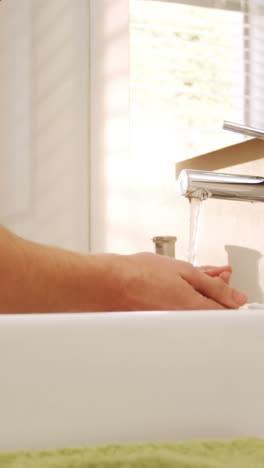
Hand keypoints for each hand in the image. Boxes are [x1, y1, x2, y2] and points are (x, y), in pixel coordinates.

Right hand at [107, 253, 246, 310]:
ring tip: (185, 277)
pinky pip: (179, 311)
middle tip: (207, 274)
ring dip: (197, 293)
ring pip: (194, 309)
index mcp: (194, 308)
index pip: (225, 309)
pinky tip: (172, 285)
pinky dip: (182, 298)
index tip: (223, 281)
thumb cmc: (140, 274)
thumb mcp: (185, 271)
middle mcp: (184, 321)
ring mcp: (171, 324)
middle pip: (210, 309)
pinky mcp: (160, 323)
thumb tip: (235, 297)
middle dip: (213, 291)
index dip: (228, 293)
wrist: (111, 283)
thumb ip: (213, 285)